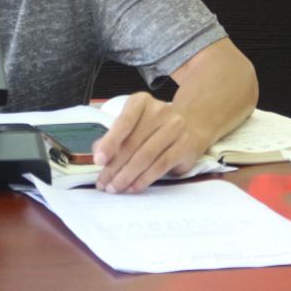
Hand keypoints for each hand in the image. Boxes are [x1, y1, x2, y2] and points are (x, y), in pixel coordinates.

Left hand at [92, 92, 207, 193]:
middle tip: (103, 183)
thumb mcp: (132, 125)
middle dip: (114, 167)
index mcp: (141, 102)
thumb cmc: (153, 127)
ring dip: (127, 176)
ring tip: (115, 188)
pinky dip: (144, 179)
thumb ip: (114, 137)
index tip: (98, 161)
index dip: (110, 142)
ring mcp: (175, 126)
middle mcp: (159, 110)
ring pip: (146, 156)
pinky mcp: (185, 145)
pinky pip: (161, 165)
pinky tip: (133, 188)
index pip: (124, 122)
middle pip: (133, 143)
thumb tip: (98, 153)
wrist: (191, 126)